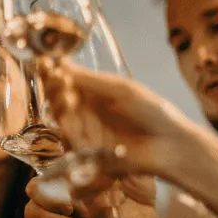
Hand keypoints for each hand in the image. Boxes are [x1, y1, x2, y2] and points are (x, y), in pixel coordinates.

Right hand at [41, 61, 189, 178]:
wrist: (171, 146)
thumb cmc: (153, 113)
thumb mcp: (122, 90)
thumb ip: (91, 81)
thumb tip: (63, 63)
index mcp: (96, 93)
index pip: (67, 81)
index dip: (56, 73)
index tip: (46, 64)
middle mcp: (87, 111)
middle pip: (60, 99)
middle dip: (55, 90)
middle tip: (58, 81)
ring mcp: (86, 132)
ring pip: (62, 119)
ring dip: (61, 108)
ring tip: (68, 98)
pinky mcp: (87, 154)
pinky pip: (70, 141)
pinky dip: (70, 129)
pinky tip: (75, 121)